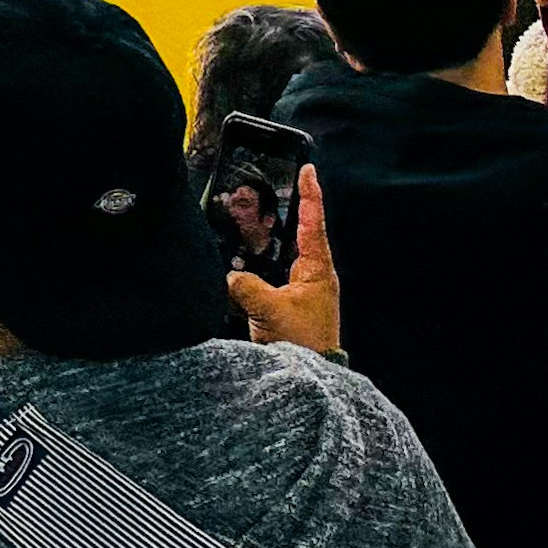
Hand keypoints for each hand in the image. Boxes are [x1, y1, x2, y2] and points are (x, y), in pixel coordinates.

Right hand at [225, 166, 341, 357]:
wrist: (307, 378)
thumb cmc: (301, 341)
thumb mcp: (269, 308)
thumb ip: (245, 285)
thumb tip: (230, 276)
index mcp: (318, 271)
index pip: (313, 223)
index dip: (310, 194)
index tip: (307, 169)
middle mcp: (312, 277)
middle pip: (296, 234)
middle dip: (279, 213)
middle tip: (264, 191)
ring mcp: (300, 291)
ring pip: (279, 255)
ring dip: (262, 241)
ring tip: (244, 223)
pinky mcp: (286, 306)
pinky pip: (268, 277)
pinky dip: (254, 266)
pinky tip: (237, 263)